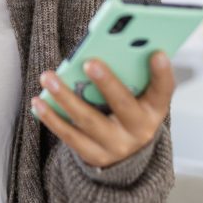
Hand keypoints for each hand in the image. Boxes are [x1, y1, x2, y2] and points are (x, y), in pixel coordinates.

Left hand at [31, 51, 174, 168]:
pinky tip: (38, 101)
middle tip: (89, 62)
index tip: (157, 53)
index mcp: (154, 110)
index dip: (162, 73)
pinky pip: (69, 136)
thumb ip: (131, 75)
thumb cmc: (128, 112)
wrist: (124, 156)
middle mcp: (139, 131)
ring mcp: (116, 146)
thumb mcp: (139, 98)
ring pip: (88, 120)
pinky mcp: (93, 155)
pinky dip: (52, 118)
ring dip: (66, 97)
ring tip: (48, 77)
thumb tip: (109, 46)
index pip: (163, 91)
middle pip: (123, 104)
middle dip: (107, 82)